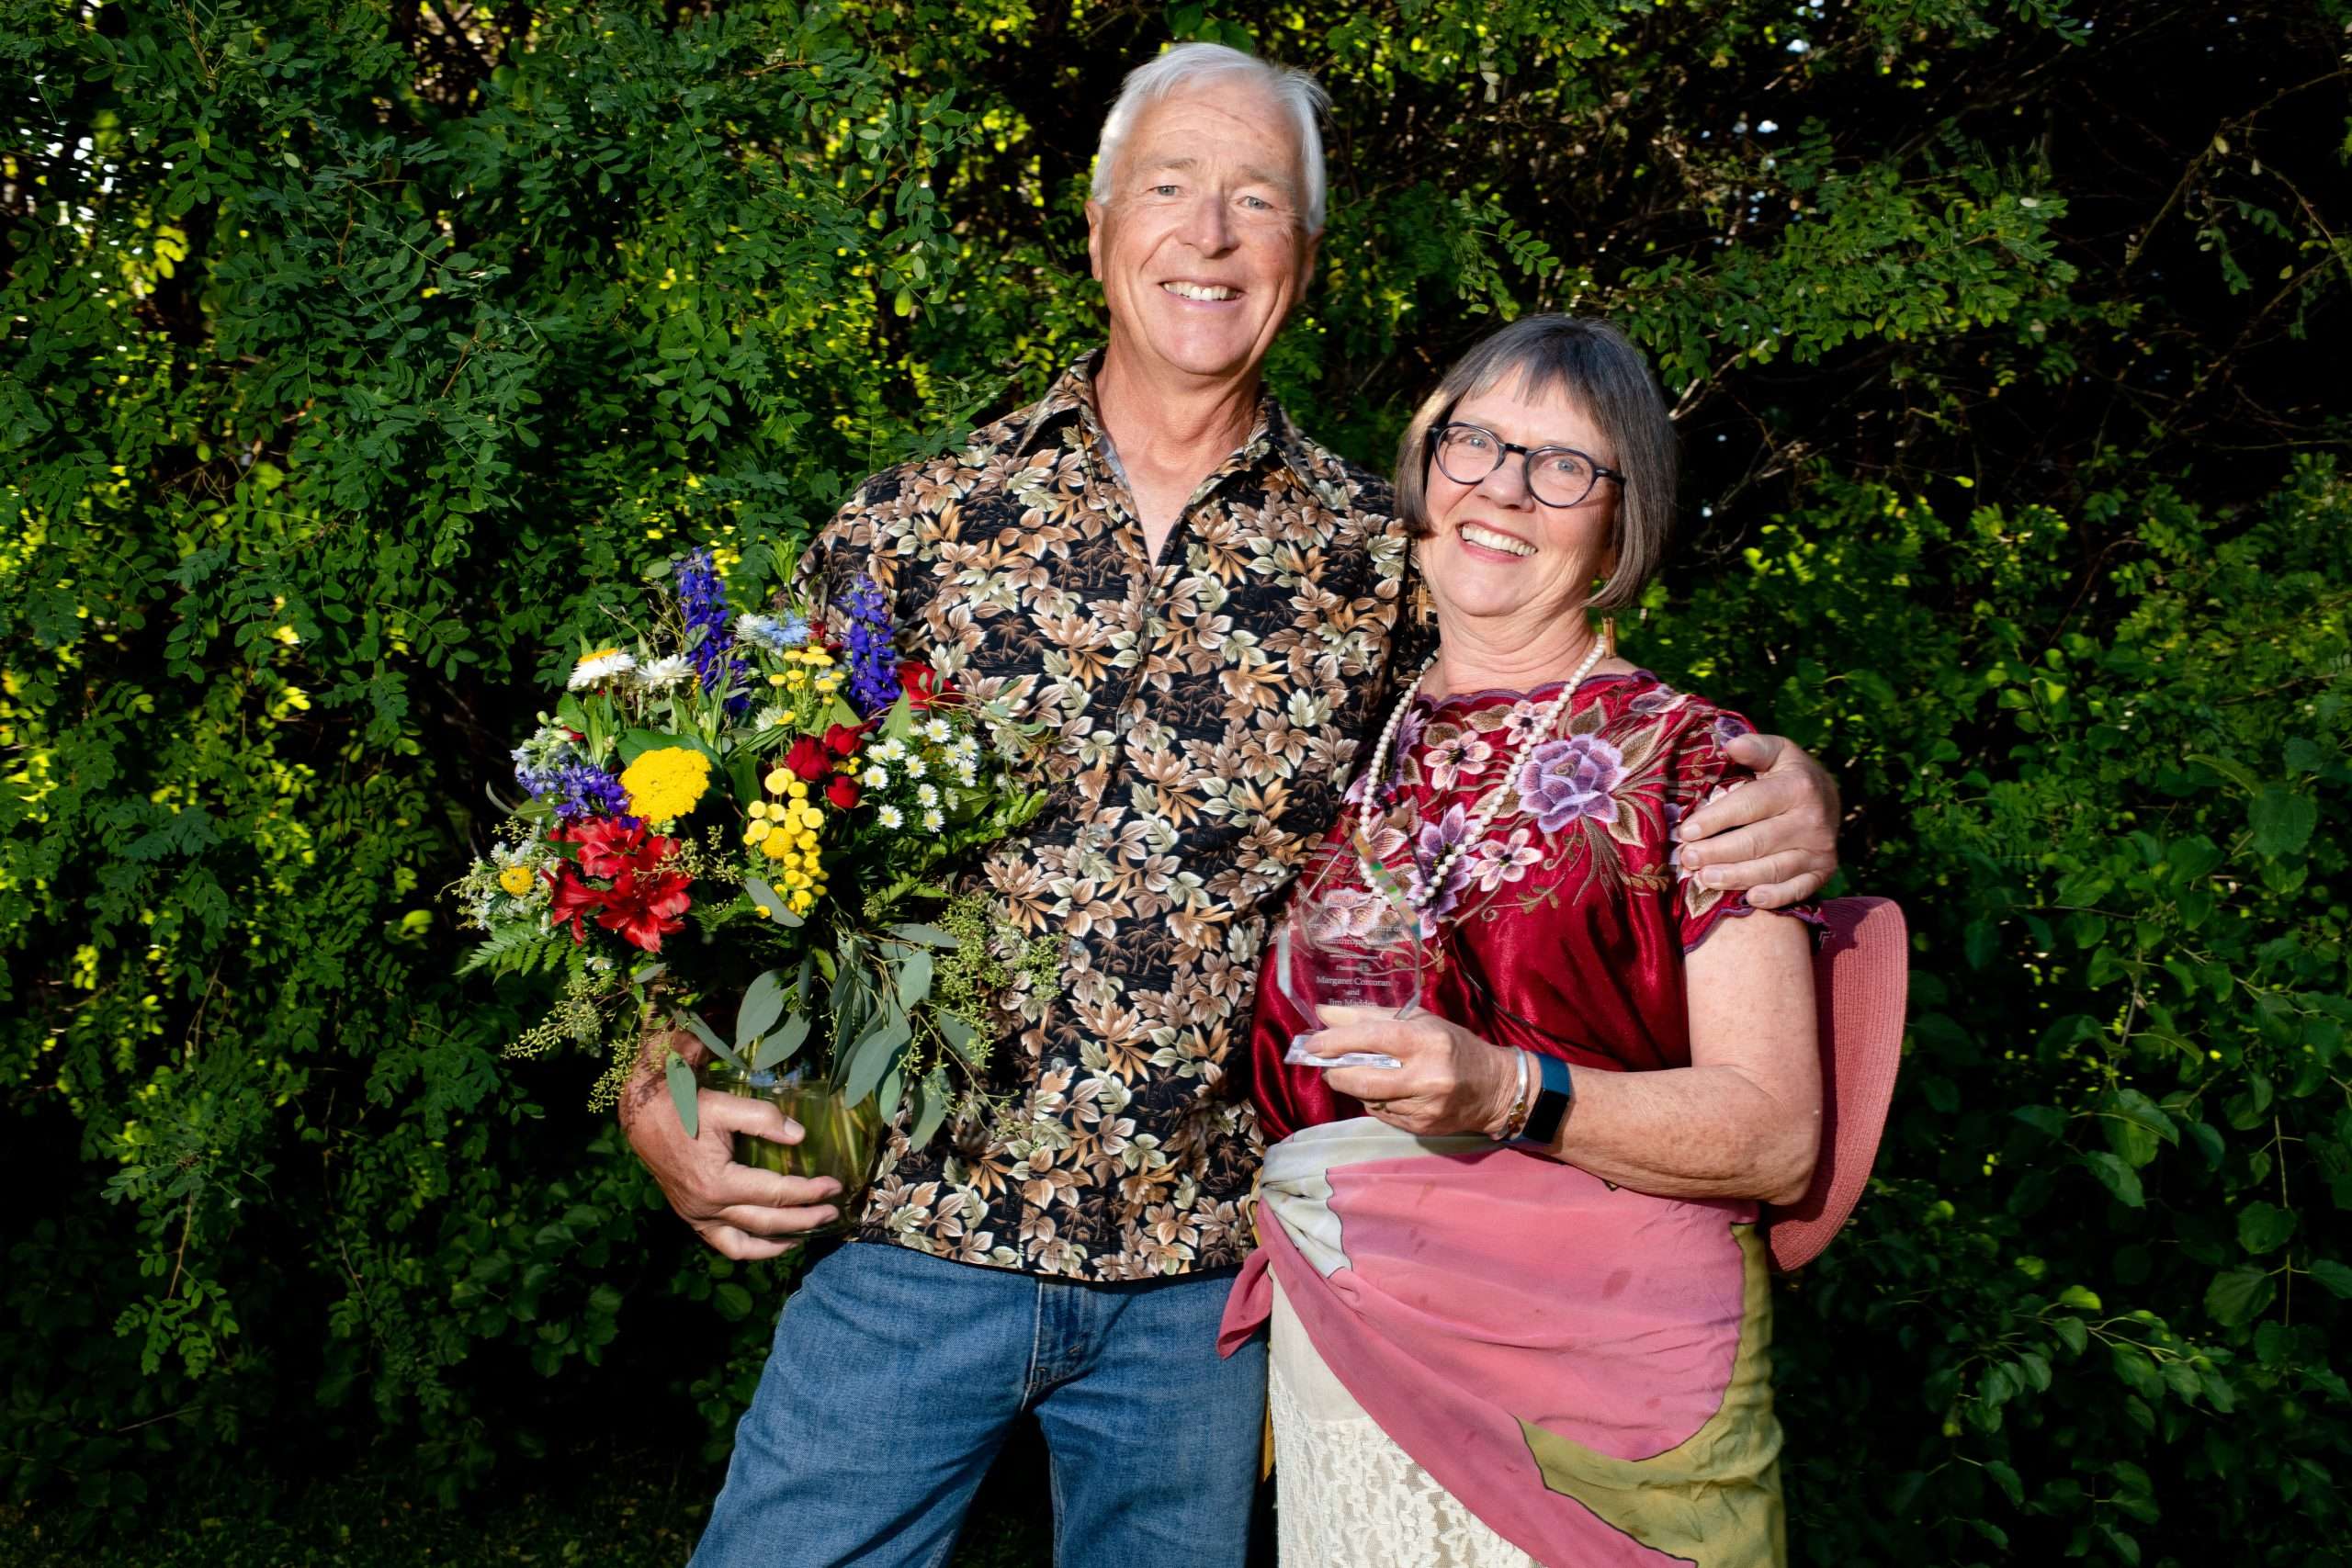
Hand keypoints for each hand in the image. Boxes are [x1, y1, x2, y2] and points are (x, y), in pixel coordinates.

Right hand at [619, 1059, 842, 1261]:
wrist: (643, 1118)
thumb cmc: (685, 1108)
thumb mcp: (725, 1106)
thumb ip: (765, 1120)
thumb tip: (800, 1137)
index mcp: (718, 1183)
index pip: (776, 1194)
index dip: (809, 1192)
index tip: (834, 1186)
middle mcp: (707, 1208)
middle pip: (767, 1223)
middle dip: (805, 1220)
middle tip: (833, 1212)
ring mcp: (696, 1217)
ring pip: (744, 1246)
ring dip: (779, 1243)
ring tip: (806, 1234)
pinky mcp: (691, 1217)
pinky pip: (724, 1244)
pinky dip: (750, 1247)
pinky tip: (770, 1240)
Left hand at [1298, 1006, 1521, 1138]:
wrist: (1495, 1088)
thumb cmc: (1454, 1045)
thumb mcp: (1420, 1021)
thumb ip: (1371, 1016)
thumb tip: (1324, 1015)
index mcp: (1426, 1041)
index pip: (1372, 1039)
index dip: (1337, 1041)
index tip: (1312, 1043)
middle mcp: (1426, 1076)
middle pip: (1364, 1079)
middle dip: (1336, 1072)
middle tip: (1326, 1064)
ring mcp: (1424, 1107)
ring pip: (1369, 1099)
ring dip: (1354, 1086)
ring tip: (1357, 1073)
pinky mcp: (1422, 1128)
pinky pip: (1382, 1114)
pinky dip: (1374, 1101)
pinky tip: (1384, 1091)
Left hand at [1675, 732, 1839, 908]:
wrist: (1828, 799)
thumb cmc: (1788, 774)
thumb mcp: (1777, 753)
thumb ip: (1755, 748)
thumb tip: (1731, 745)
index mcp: (1797, 787)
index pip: (1749, 805)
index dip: (1715, 819)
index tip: (1686, 831)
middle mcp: (1812, 820)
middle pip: (1756, 842)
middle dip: (1717, 852)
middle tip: (1687, 858)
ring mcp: (1819, 849)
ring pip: (1772, 869)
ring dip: (1735, 877)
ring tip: (1704, 878)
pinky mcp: (1823, 871)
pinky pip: (1797, 889)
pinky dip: (1774, 897)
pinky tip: (1749, 899)